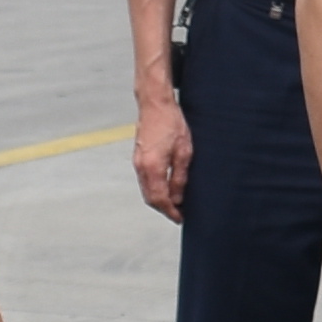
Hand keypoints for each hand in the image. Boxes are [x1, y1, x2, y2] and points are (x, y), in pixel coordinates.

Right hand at [135, 94, 193, 223]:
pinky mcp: (138, 157)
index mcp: (153, 167)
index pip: (160, 199)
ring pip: (146, 190)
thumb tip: (178, 198)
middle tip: (179, 214)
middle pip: (150, 198)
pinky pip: (145, 180)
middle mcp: (141, 167)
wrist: (154, 103)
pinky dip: (155, 189)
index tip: (180, 218)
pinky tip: (166, 188)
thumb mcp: (184, 151)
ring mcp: (138, 162)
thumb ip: (180, 177)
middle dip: (164, 209)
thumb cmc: (171, 123)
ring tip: (175, 203)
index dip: (170, 212)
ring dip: (159, 199)